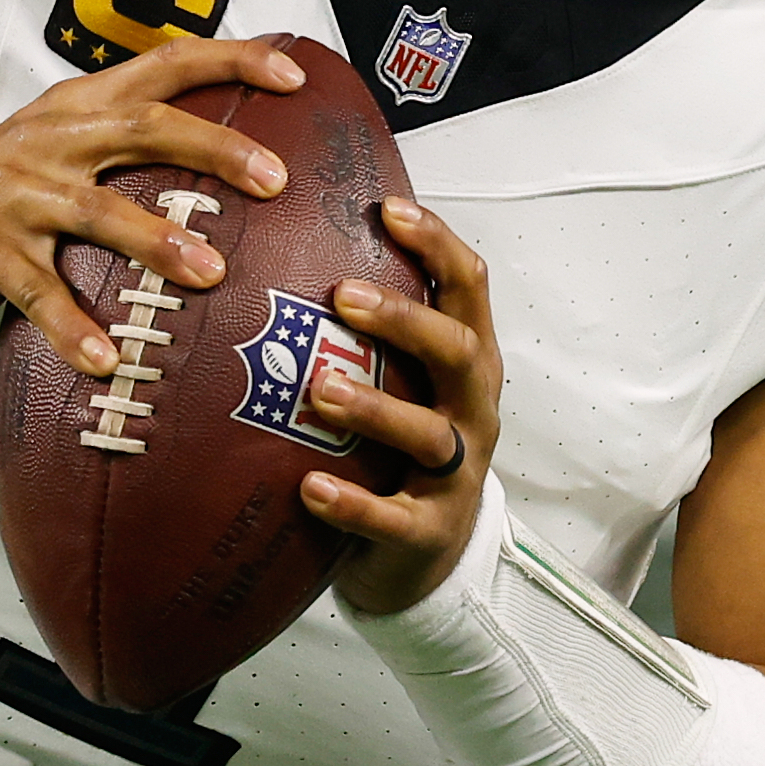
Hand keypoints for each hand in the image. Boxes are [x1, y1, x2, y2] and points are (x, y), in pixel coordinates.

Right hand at [0, 38, 301, 371]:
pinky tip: (106, 359)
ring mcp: (15, 192)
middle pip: (142, 126)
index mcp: (80, 106)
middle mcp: (53, 138)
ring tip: (211, 273)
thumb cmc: (5, 191)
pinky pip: (34, 290)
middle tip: (274, 179)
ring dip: (156, 240)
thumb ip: (132, 146)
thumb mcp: (64, 148)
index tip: (294, 78)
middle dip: (212, 148)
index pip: (163, 64)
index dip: (229, 62)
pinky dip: (70, 325)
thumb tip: (240, 166)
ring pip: (95, 210)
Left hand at [296, 198, 503, 615]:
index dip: (436, 244)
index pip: (468, 286)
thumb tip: (292, 243)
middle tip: (342, 297)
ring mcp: (456, 473)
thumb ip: (370, 331)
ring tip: (320, 391)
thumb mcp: (405, 381)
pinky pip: (393, 518)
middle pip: (457, 351)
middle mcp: (471, 408)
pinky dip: (353, 503)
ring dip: (375, 409)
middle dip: (404, 320)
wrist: (429, 556)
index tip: (387, 209)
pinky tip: (310, 487)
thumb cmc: (402, 446)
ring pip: (428, 435)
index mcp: (468, 360)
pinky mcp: (429, 531)